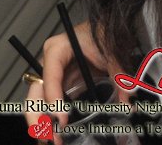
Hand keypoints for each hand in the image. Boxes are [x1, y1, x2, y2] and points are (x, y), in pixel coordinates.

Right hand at [25, 21, 109, 144]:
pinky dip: (52, 120)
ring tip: (53, 141)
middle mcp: (50, 63)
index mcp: (57, 49)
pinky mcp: (62, 85)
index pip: (49, 76)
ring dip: (43, 124)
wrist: (108, 27)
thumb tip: (127, 101)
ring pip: (39, 102)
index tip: (62, 119)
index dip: (54, 99)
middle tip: (50, 138)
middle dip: (38, 118)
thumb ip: (119, 75)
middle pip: (35, 92)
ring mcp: (54, 75)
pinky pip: (52, 104)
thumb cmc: (103, 32)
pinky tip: (57, 134)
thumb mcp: (111, 52)